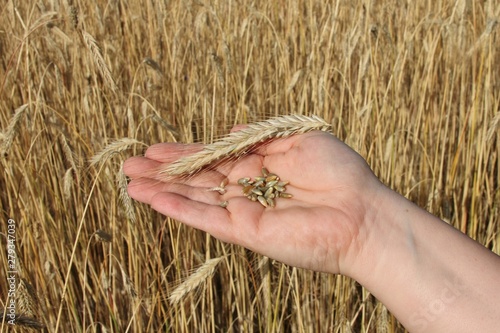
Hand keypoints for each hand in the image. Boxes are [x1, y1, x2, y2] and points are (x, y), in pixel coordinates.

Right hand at [123, 131, 382, 274]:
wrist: (360, 212)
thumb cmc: (337, 172)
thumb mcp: (297, 138)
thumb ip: (260, 136)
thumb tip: (230, 132)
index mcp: (259, 166)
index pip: (212, 159)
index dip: (183, 153)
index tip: (154, 148)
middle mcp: (247, 189)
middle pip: (196, 179)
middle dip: (162, 172)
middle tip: (128, 165)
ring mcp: (244, 211)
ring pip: (194, 199)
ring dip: (161, 191)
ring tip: (130, 182)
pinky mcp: (245, 231)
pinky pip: (206, 219)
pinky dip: (179, 209)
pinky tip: (154, 200)